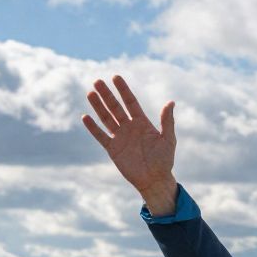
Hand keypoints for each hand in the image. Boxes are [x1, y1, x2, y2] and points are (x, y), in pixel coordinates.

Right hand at [82, 76, 178, 216]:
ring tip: (90, 93)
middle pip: (115, 107)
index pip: (130, 102)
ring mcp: (120, 137)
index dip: (123, 90)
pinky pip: (101, 136)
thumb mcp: (168, 139)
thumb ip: (167, 121)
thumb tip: (171, 102)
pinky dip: (93, 128)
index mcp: (142, 123)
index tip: (115, 77)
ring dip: (98, 106)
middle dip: (107, 95)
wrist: (155, 180)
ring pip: (106, 118)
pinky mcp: (113, 149)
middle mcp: (129, 127)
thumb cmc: (164, 160)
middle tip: (97, 81)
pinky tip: (85, 117)